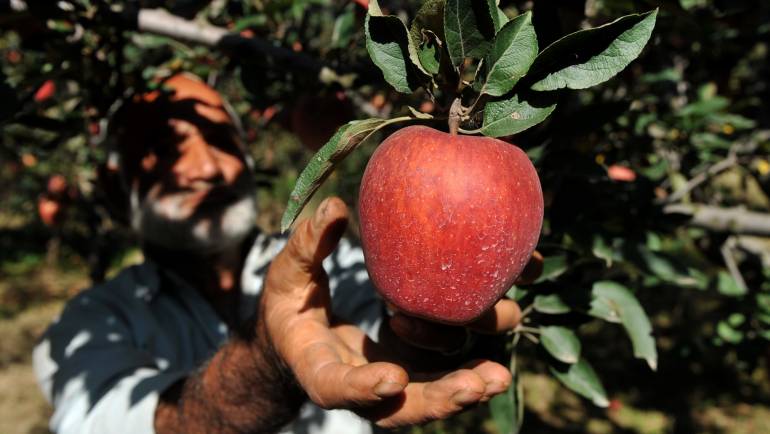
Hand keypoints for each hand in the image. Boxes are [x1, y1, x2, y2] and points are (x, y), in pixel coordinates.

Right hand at [261, 197, 513, 427]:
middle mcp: (357, 385)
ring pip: (428, 396)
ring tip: (498, 376)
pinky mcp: (410, 368)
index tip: (393, 377)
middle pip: (397, 408)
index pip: (336, 387)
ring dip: (463, 388)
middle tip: (474, 386)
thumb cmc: (288, 306)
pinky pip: (442, 371)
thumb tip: (334, 207)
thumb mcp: (287, 277)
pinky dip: (470, 364)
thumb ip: (306, 248)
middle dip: (437, 400)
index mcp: (317, 368)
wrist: (297, 339)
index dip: (363, 388)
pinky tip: (501, 334)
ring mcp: (388, 382)